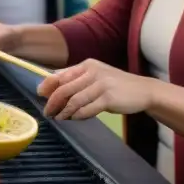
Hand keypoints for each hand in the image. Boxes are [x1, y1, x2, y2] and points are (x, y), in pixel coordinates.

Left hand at [37, 59, 153, 119]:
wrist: (144, 90)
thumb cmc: (116, 85)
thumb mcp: (95, 76)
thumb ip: (76, 78)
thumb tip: (50, 83)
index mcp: (87, 65)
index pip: (61, 74)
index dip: (48, 85)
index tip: (40, 94)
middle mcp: (93, 72)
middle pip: (64, 88)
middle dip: (53, 102)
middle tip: (47, 112)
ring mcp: (101, 85)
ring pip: (74, 100)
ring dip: (64, 111)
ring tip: (59, 117)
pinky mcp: (109, 98)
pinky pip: (87, 109)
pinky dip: (78, 115)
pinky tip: (74, 118)